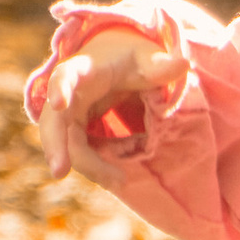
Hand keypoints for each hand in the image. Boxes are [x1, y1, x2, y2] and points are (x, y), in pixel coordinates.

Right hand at [36, 27, 184, 181]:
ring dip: (85, 164)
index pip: (67, 74)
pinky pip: (77, 149)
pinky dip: (93, 165)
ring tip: (119, 181)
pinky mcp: (74, 128)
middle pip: (54, 119)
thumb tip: (185, 64)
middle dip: (55, 145)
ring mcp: (68, 112)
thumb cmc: (131, 58)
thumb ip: (161, 65)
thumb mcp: (147, 58)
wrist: (115, 61)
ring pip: (64, 141)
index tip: (59, 103)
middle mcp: (69, 92)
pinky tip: (114, 177)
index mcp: (85, 68)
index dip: (61, 87)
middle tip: (59, 172)